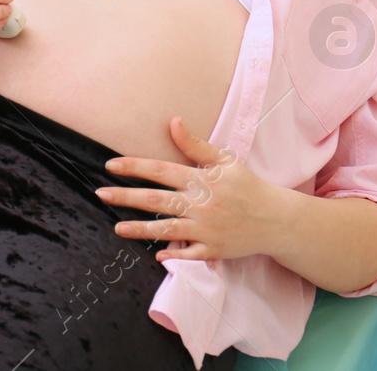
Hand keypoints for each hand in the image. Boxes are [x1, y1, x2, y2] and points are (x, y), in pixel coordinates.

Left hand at [95, 116, 292, 262]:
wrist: (276, 220)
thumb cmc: (247, 186)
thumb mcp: (224, 160)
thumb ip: (195, 144)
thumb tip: (173, 121)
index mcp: (201, 180)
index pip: (160, 170)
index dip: (134, 167)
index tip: (110, 166)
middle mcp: (201, 204)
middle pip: (156, 200)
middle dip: (126, 197)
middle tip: (101, 194)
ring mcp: (206, 229)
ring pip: (167, 229)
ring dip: (141, 229)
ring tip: (117, 227)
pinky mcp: (214, 250)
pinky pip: (189, 254)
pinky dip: (174, 255)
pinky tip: (156, 254)